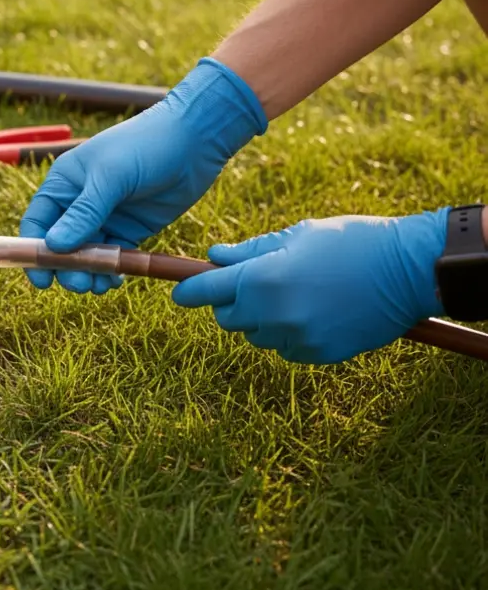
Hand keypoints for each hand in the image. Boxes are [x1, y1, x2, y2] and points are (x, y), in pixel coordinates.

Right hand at [20, 57, 267, 294]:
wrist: (195, 139)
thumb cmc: (145, 145)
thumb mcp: (111, 177)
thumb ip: (83, 213)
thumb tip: (53, 247)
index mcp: (64, 183)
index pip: (37, 223)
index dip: (34, 252)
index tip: (42, 279)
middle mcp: (78, 202)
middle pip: (60, 245)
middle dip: (66, 267)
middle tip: (80, 284)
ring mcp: (105, 217)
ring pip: (86, 255)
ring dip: (88, 273)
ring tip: (99, 285)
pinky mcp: (129, 229)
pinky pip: (112, 256)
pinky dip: (111, 270)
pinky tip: (115, 280)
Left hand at [172, 210, 448, 363]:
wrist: (409, 271)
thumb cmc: (352, 241)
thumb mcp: (296, 234)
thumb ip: (250, 250)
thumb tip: (214, 255)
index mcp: (262, 280)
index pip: (206, 292)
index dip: (190, 291)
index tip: (180, 293)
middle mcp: (273, 315)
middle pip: (227, 318)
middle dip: (232, 301)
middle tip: (255, 282)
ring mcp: (296, 338)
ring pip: (256, 335)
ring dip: (261, 319)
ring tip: (294, 293)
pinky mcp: (318, 355)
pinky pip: (285, 348)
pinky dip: (288, 333)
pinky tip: (313, 311)